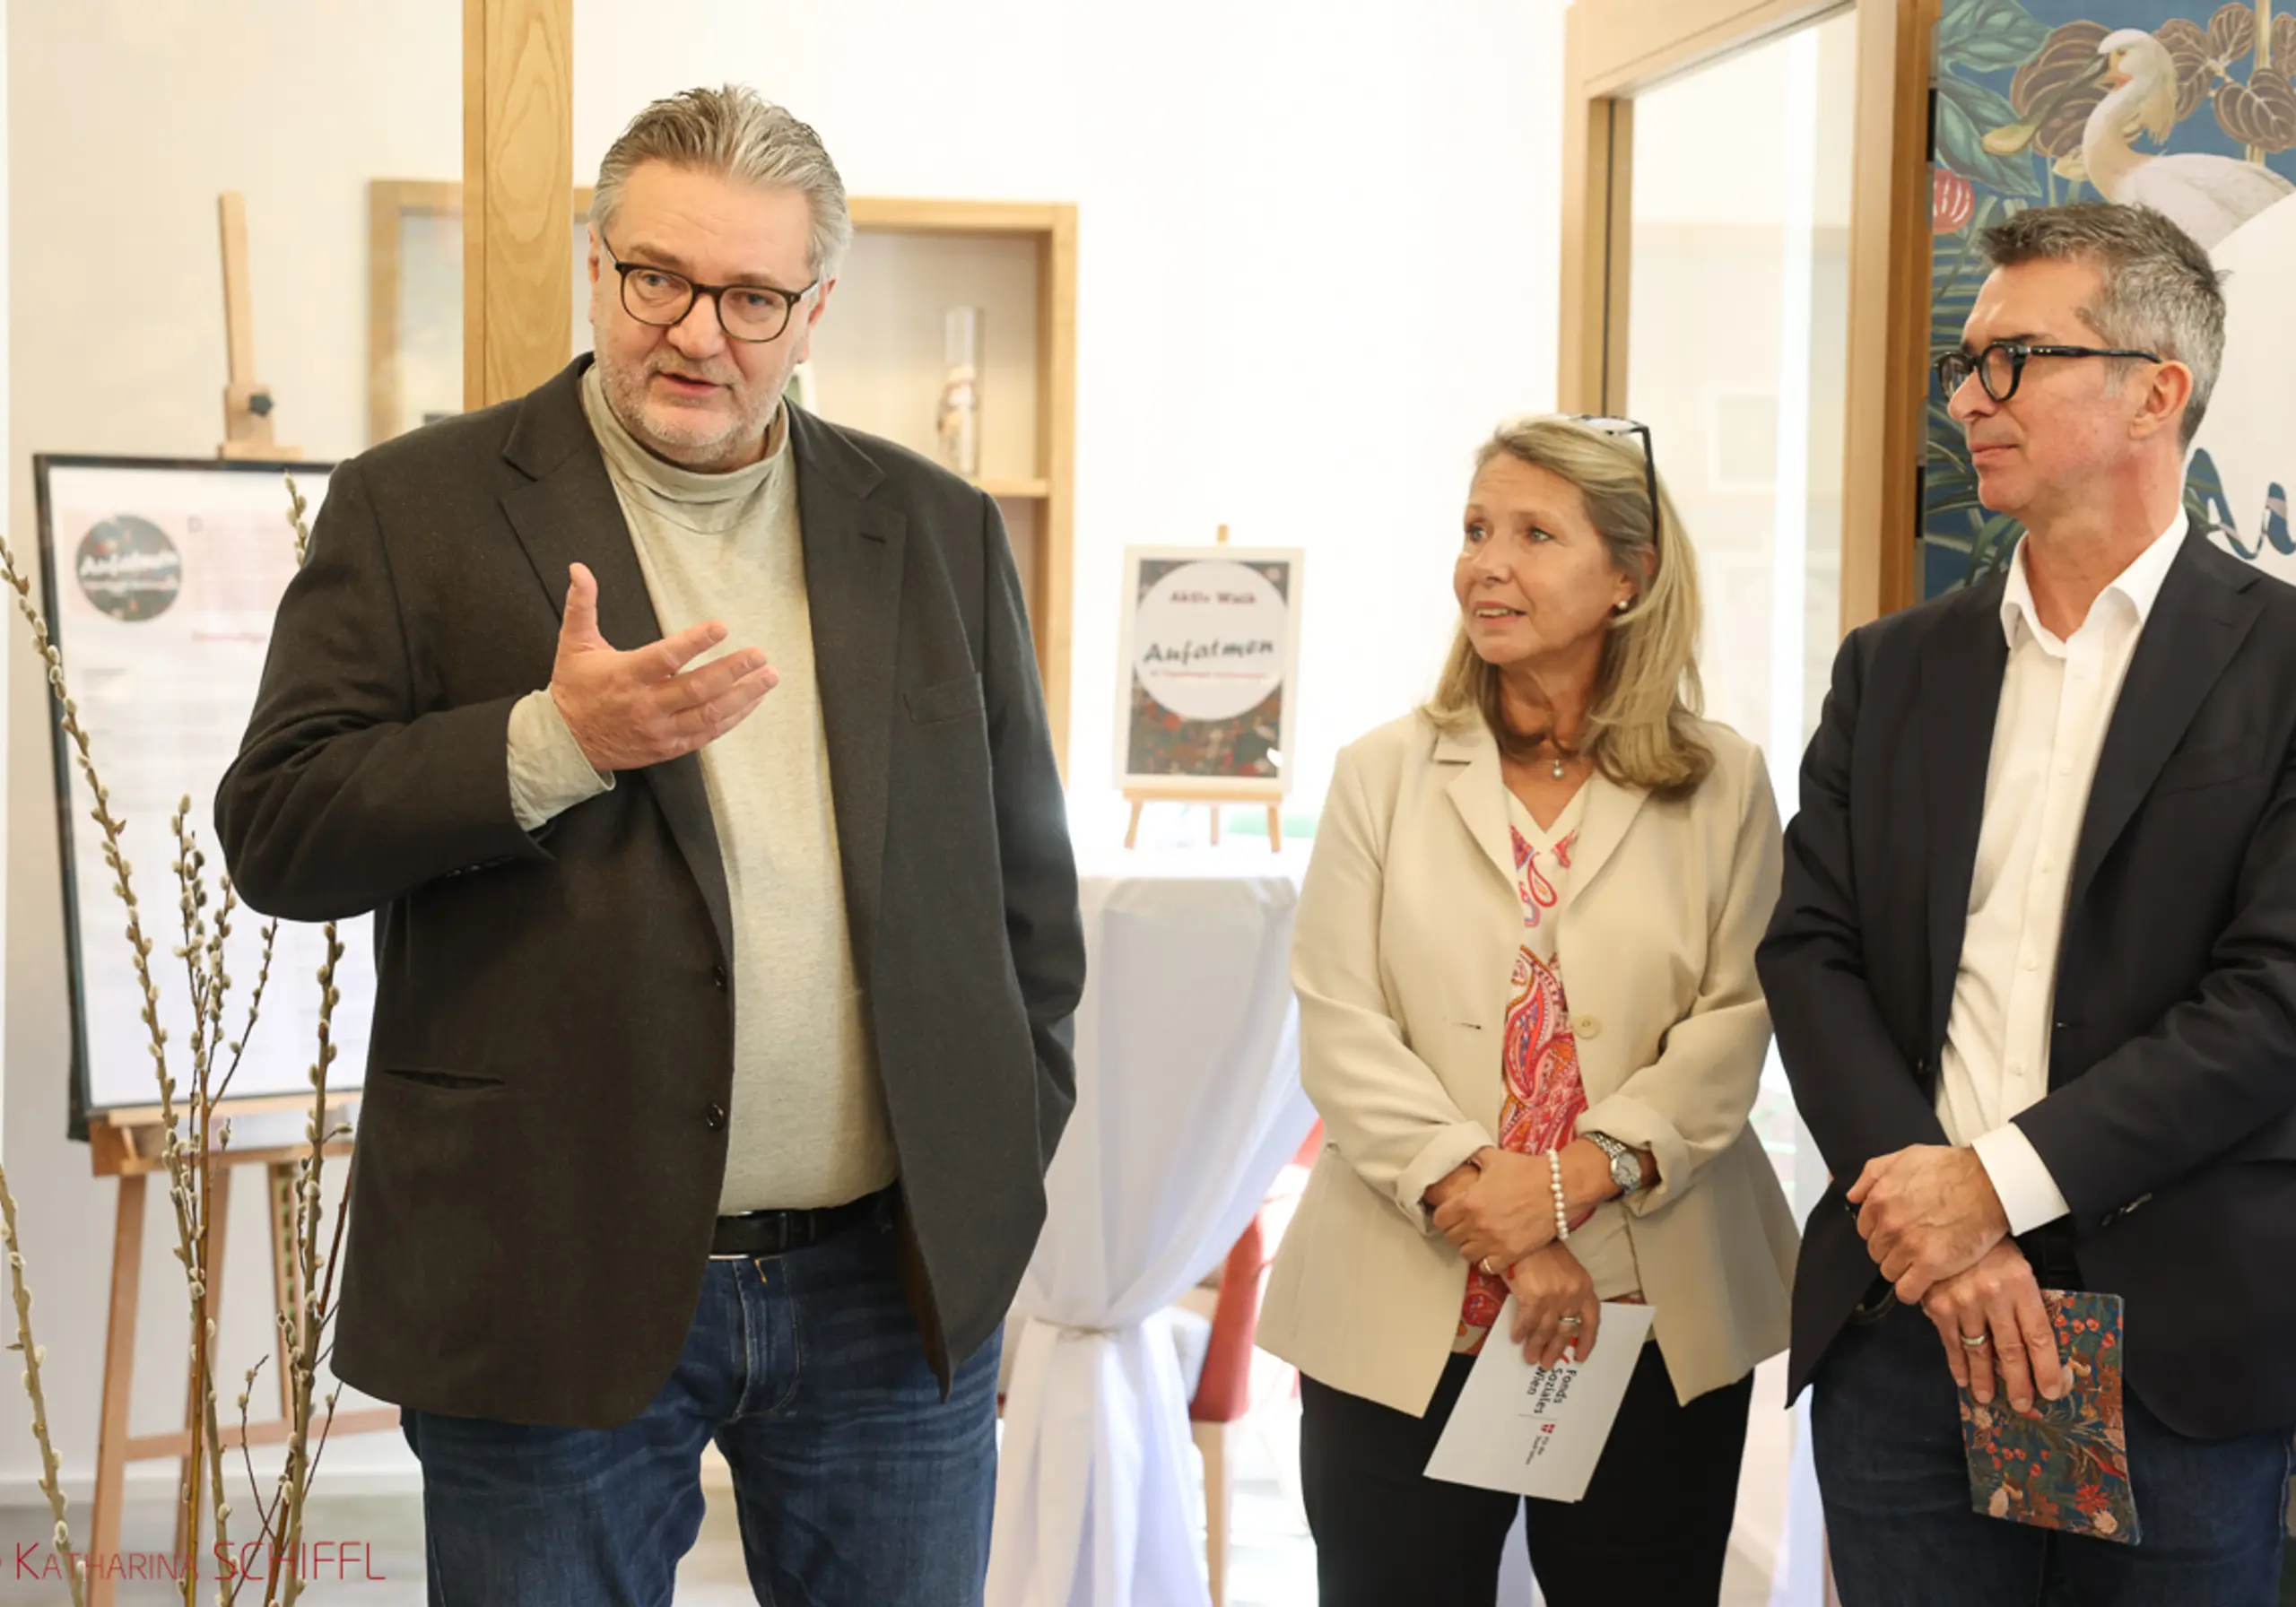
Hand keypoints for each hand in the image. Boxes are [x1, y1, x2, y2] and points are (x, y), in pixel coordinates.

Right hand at [549, 563, 778, 771]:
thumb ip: (582, 605)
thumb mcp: (573, 644)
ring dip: (743, 696)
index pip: (666, 658)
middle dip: (733, 671)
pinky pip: (707, 734)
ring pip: (709, 714)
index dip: (695, 643)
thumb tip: (579, 569)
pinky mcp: (669, 747)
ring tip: (768, 677)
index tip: (721, 627)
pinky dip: (733, 718)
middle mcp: (646, 705)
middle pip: (697, 688)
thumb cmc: (575, 690)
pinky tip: (752, 702)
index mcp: (626, 676)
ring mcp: (660, 729)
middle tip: (759, 655)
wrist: (566, 743)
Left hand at [1432, 1149, 1555, 1271]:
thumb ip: (1473, 1158)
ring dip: (1470, 1246)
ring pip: (1466, 1254)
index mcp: (1469, 1201)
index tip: (1450, 1213)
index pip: (1439, 1218)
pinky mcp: (1510, 1255)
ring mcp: (1493, 1242)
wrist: (1560, 1187)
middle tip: (1466, 1224)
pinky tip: (1492, 1250)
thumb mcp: (1494, 1158)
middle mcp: (1477, 1224)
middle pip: (1451, 1237)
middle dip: (1456, 1230)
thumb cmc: (1526, 1170)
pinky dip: (1486, 1261)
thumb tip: (1462, 1157)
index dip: (1443, 1215)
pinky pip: (1487, 1267)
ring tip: (1478, 1238)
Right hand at [1505, 1244, 1599, 1368]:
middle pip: (1566, 1330)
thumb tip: (1554, 1318)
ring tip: (1530, 1357)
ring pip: (1546, 1331)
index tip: (1581, 1355)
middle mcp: (1572, 1294)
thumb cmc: (1539, 1247)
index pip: (1591, 1319)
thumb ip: (1564, 1291)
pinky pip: (1527, 1324)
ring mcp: (1553, 1298)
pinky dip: (1521, 1333)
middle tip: (1547, 1362)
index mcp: (1583, 1285)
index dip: (1587, 1340)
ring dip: (1536, 1347)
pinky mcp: (1533, 1299)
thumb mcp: (1562, 1267)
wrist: (1521, 1231)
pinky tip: (1516, 1337)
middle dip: (1555, 1349)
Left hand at [1848, 1144, 2009, 1303]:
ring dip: (1902, 1270)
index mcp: (1880, 1198)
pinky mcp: (1931, 1265)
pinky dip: (1912, 1291)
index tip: (1897, 1233)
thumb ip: (1872, 1174)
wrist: (1989, 1184)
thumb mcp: (1905, 1157)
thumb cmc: (1953, 1168)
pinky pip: (1907, 1291)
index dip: (1882, 1232)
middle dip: (1892, 1250)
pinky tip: (1923, 1283)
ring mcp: (1909, 1245)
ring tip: (1922, 1262)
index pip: (1865, 1228)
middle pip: (1876, 1251)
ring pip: (1889, 1271)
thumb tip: (1854, 1195)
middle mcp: (1890, 1223)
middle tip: (1914, 1246)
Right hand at [1920, 1239, 2064, 1414]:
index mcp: (2020, 1284)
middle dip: (2019, 1383)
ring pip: (1979, 1351)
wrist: (1946, 1221)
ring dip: (1985, 1380)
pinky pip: (1950, 1342)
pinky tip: (1963, 1379)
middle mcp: (1993, 1296)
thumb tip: (2034, 1348)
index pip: (2039, 1336)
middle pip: (2011, 1350)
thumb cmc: (1989, 1246)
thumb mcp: (2017, 1266)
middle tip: (2024, 1405)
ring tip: (1989, 1398)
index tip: (2052, 1391)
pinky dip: (1957, 1364)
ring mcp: (1963, 1302)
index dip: (2046, 1368)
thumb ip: (2025, 1302)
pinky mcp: (1938, 1305)